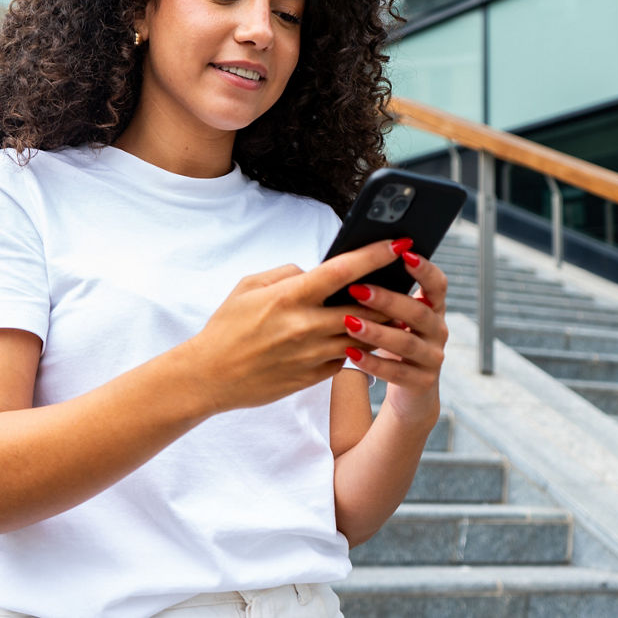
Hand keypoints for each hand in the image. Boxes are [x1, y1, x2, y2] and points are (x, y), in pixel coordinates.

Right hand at [176, 239, 405, 413]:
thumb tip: (316, 270)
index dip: (377, 254)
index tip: (399, 242)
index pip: (344, 270)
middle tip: (408, 282)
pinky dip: (358, 346)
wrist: (209, 376)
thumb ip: (288, 272)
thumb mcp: (249, 286)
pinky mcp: (313, 376)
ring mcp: (312, 354)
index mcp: (290, 296)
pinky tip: (365, 337)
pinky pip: (347, 358)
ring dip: (381, 324)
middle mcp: (306, 325)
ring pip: (364, 336)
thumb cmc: (227, 326)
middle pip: (367, 307)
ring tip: (395, 311)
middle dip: (391, 294)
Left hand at [338, 243, 446, 427]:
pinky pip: (397, 372)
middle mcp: (438, 331)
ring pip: (407, 343)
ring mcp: (433, 358)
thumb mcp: (395, 318)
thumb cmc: (394, 342)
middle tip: (358, 289)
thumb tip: (351, 267)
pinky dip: (373, 363)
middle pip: (418, 312)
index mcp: (433, 309)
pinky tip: (352, 354)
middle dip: (387, 300)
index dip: (424, 269)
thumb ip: (385, 297)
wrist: (410, 392)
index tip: (404, 253)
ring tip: (349, 323)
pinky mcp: (422, 382)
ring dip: (376, 332)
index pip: (437, 284)